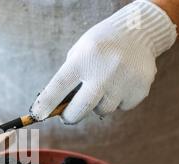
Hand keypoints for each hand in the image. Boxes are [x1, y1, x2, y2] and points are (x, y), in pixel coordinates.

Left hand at [30, 0, 176, 123]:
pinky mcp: (140, 89)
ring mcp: (123, 81)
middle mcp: (104, 71)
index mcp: (83, 58)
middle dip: (70, 117)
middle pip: (80, 109)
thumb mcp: (80, 53)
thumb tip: (57, 109)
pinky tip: (122, 82)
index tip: (37, 115)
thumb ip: (69, 79)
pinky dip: (119, 100)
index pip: (59, 87)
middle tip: (67, 116)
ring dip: (98, 104)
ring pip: (102, 110)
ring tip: (104, 85)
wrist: (138, 30)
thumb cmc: (100, 46)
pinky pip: (122, 107)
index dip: (46, 104)